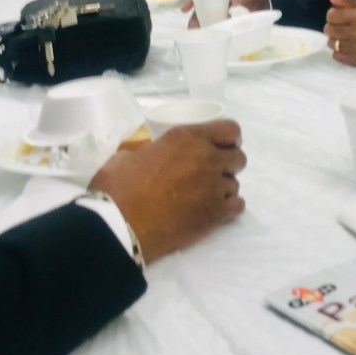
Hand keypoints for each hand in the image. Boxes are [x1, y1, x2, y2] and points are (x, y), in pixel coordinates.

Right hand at [88, 121, 245, 263]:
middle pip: (238, 158)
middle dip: (227, 166)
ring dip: (223, 189)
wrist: (120, 224)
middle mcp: (207, 158)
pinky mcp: (215, 213)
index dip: (229, 139)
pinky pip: (237, 206)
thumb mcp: (128, 155)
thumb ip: (148, 151)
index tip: (221, 148)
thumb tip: (148, 156)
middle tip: (209, 175)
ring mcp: (214, 186)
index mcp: (187, 138)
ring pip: (235, 184)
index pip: (230, 130)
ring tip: (202, 198)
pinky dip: (228, 208)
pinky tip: (212, 212)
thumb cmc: (118, 188)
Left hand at [324, 0, 355, 65]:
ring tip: (344, 37)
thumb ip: (345, 1)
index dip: (333, 15)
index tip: (339, 16)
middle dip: (332, 27)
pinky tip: (347, 47)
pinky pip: (336, 56)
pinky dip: (338, 52)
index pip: (331, 15)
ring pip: (331, 43)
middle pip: (329, 30)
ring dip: (335, 40)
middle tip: (341, 27)